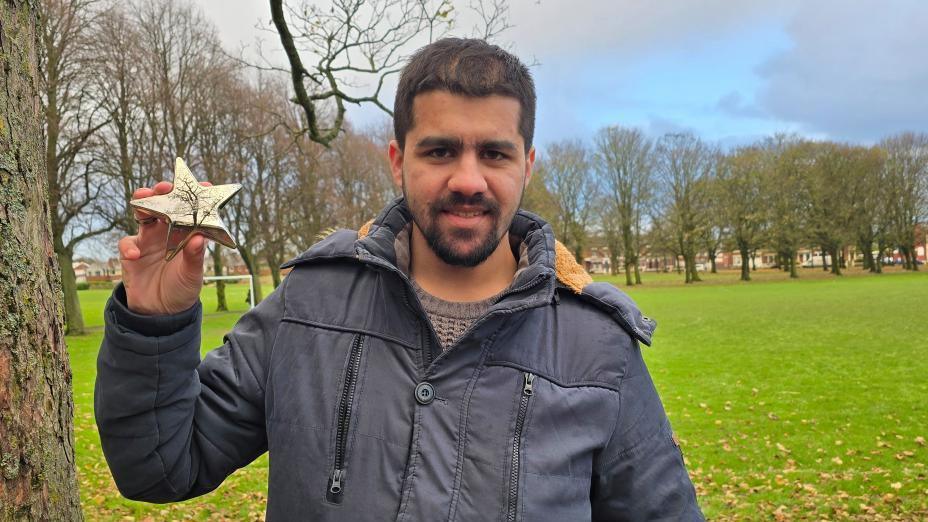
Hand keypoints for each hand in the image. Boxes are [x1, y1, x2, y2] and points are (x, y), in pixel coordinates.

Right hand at [118, 181, 210, 314]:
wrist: (160, 314)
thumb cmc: (182, 290)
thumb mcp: (192, 276)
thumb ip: (194, 258)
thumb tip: (199, 237)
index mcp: (186, 234)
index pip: (192, 211)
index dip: (197, 197)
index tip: (205, 186)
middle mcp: (167, 232)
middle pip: (164, 205)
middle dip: (162, 193)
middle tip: (163, 187)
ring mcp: (148, 240)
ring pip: (142, 214)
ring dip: (142, 205)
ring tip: (143, 200)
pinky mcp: (131, 253)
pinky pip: (127, 243)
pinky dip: (130, 247)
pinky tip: (136, 255)